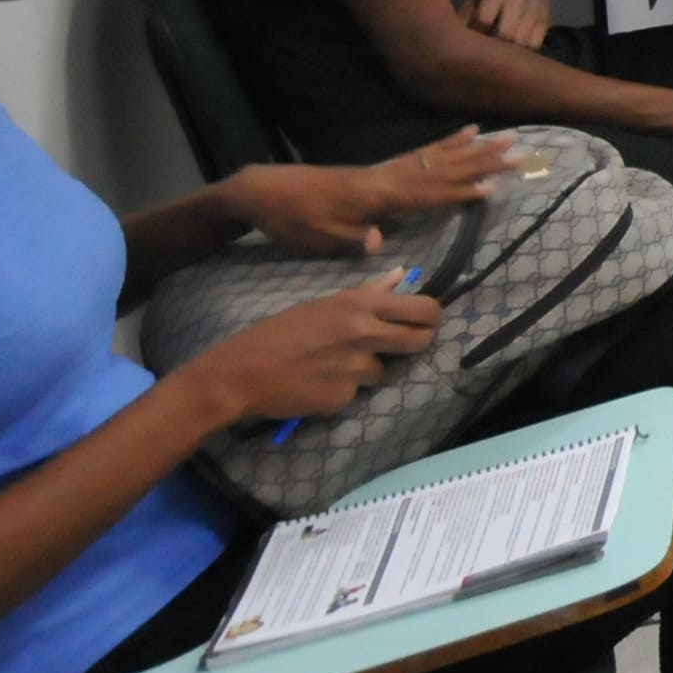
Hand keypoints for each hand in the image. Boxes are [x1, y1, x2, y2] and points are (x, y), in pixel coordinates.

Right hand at [188, 282, 438, 424]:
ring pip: (383, 371)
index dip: (431, 316)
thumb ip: (367, 294)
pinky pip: (356, 392)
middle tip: (400, 346)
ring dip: (366, 370)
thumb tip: (400, 276)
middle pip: (418, 341)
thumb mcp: (322, 305)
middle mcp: (363, 333)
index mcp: (358, 305)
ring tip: (333, 365)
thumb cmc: (278, 332)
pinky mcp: (344, 397)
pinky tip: (318, 383)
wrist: (241, 372)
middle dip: (416, 344)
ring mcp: (355, 367)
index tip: (427, 320)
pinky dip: (343, 389)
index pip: (421, 309)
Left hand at [228, 131, 522, 254]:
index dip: (459, 192)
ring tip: (504, 137)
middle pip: (442, 168)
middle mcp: (386, 176)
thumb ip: (351, 238)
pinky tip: (464, 134)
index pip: (426, 194)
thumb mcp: (317, 237)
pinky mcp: (379, 168)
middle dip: (482, 161)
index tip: (492, 187)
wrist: (265, 191)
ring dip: (473, 148)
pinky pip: (421, 152)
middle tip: (518, 151)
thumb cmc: (293, 219)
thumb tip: (380, 242)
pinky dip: (446, 143)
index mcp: (375, 196)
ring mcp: (384, 169)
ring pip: (437, 156)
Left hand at [467, 0, 551, 50]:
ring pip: (523, 42)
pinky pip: (536, 44)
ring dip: (510, 53)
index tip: (469, 42)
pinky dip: (524, 52)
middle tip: (485, 55)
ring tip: (500, 57)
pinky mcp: (546, 19)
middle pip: (506, 34)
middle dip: (494, 48)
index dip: (475, 34)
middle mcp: (518, 0)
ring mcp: (535, 10)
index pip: (484, 20)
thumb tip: (452, 41)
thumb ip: (465, 16)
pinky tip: (515, 52)